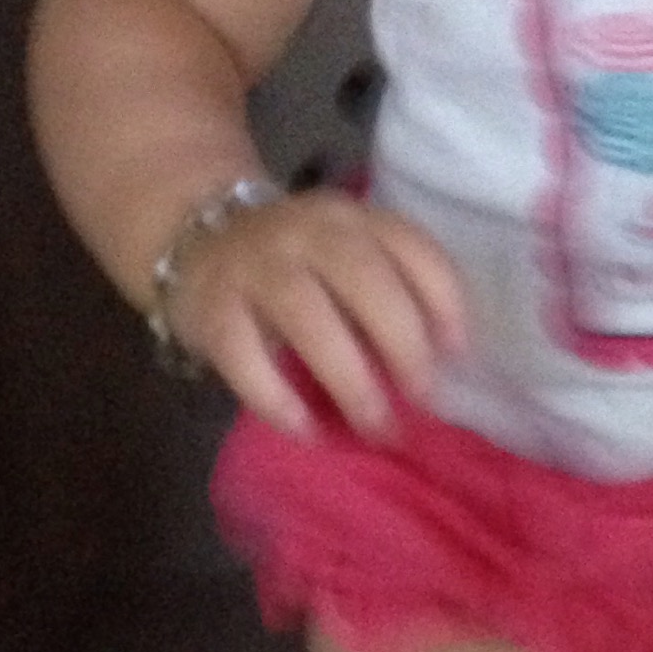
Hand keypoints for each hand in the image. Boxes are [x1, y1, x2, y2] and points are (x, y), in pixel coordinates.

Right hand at [159, 186, 468, 439]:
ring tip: (374, 427)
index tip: (458, 355)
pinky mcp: (211, 306)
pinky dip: (277, 399)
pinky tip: (306, 431)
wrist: (194, 234)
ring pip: (307, 316)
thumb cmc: (294, 262)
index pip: (413, 249)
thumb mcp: (345, 257)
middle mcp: (308, 232)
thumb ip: (387, 292)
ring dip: (349, 379)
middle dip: (403, 345)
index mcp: (354, 220)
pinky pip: (243, 355)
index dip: (444, 302)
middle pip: (366, 281)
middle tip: (422, 401)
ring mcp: (255, 265)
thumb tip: (440, 368)